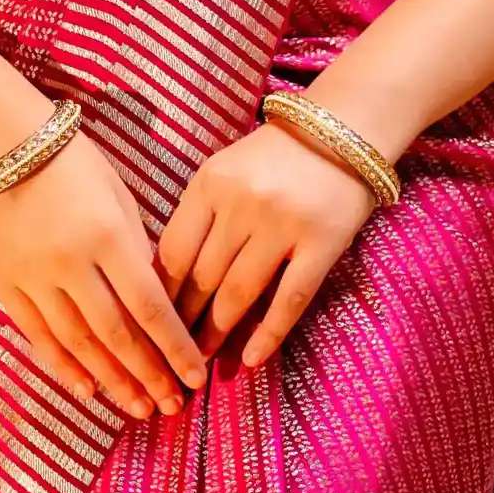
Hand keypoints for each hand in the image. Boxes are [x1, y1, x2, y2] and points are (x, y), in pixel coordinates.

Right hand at [0, 127, 206, 421]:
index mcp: (108, 237)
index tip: (195, 377)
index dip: (174, 348)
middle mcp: (70, 264)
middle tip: (170, 406)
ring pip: (77, 343)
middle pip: (116, 335)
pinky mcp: (3, 284)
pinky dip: (62, 366)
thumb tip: (155, 302)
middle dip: (147, 375)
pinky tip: (85, 389)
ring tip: (136, 407)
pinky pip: (36, 335)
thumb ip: (136, 250)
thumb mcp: (117, 196)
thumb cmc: (70, 162)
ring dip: (110, 380)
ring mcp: (32, 278)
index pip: (150, 307)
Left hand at [156, 120, 374, 371]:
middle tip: (170, 357)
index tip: (150, 324)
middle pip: (202, 277)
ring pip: (240, 293)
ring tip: (203, 362)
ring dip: (218, 333)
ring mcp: (284, 223)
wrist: (343, 130)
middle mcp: (243, 203)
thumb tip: (166, 283)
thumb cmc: (274, 159)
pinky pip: (290, 299)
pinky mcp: (323, 243)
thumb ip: (198, 218)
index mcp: (210, 184)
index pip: (173, 252)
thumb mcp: (224, 173)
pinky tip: (253, 358)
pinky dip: (269, 334)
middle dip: (183, 323)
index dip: (159, 296)